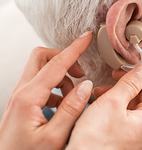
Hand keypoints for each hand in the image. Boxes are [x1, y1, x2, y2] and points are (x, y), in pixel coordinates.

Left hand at [0, 31, 92, 149]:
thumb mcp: (54, 138)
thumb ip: (71, 109)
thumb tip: (85, 86)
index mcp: (29, 97)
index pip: (56, 64)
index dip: (74, 49)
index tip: (86, 37)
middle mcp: (22, 92)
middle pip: (42, 57)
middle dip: (64, 58)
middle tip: (80, 72)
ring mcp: (21, 96)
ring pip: (42, 70)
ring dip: (62, 77)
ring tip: (73, 96)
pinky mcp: (23, 102)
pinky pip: (41, 84)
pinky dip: (56, 88)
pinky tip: (63, 104)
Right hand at [66, 64, 141, 149]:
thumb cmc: (95, 139)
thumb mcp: (113, 101)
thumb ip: (130, 82)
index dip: (135, 77)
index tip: (118, 74)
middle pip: (141, 99)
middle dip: (123, 88)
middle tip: (105, 87)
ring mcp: (136, 139)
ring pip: (131, 109)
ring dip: (116, 98)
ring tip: (98, 98)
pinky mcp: (125, 143)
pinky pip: (124, 121)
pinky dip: (113, 111)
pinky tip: (99, 110)